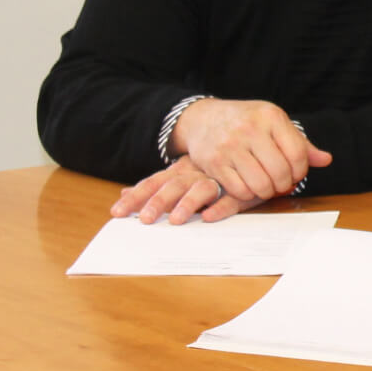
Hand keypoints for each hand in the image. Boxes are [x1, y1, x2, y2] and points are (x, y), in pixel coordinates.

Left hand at [113, 156, 266, 223]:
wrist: (254, 150)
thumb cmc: (212, 169)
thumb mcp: (183, 173)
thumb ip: (156, 185)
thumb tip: (123, 194)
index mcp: (181, 171)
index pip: (154, 182)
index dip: (137, 197)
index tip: (117, 212)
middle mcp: (197, 173)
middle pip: (174, 185)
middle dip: (158, 202)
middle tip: (145, 220)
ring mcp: (219, 180)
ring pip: (201, 189)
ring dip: (188, 204)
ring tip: (177, 220)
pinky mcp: (242, 189)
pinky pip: (232, 198)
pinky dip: (221, 207)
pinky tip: (210, 216)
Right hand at [165, 98, 331, 203]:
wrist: (203, 118)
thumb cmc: (246, 122)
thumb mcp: (274, 123)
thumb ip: (300, 143)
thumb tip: (326, 160)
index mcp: (270, 116)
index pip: (297, 153)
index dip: (301, 170)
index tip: (296, 173)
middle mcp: (250, 129)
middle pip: (280, 172)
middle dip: (284, 184)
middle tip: (281, 183)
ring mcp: (230, 146)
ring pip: (260, 184)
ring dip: (267, 192)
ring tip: (267, 186)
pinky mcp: (214, 162)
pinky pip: (240, 190)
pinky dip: (248, 194)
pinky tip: (249, 186)